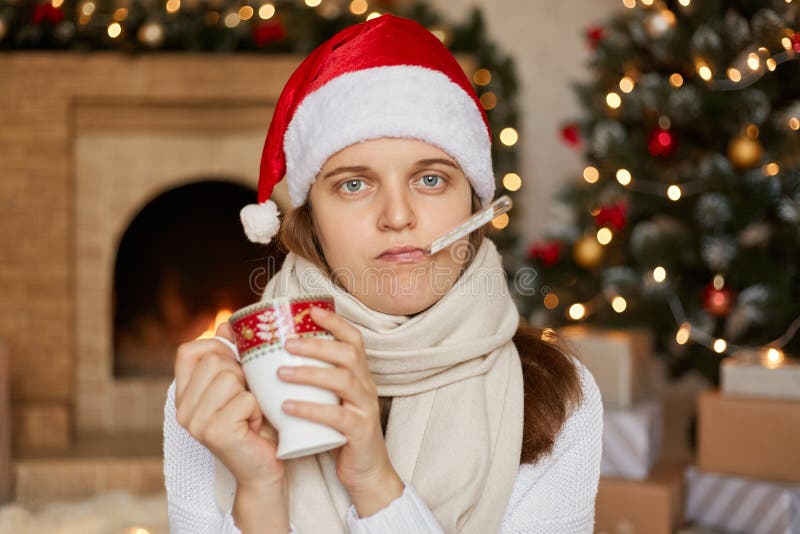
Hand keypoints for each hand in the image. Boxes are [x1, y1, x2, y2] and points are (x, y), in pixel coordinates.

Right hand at [174, 322, 285, 490]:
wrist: (265, 467)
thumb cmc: (257, 422)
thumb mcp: (243, 383)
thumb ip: (232, 355)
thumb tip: (226, 325)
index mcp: (184, 394)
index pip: (188, 351)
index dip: (216, 349)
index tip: (235, 367)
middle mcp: (182, 409)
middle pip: (215, 361)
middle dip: (242, 375)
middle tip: (247, 399)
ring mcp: (194, 422)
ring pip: (230, 377)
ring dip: (252, 393)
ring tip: (250, 414)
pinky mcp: (213, 432)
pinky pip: (245, 399)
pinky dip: (258, 410)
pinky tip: (254, 427)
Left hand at [278, 307, 403, 504]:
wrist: (365, 471)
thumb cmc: (338, 432)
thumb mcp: (328, 399)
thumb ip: (310, 379)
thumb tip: (269, 358)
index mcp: (358, 374)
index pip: (353, 339)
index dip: (335, 322)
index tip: (311, 311)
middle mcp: (366, 386)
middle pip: (348, 354)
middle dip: (317, 344)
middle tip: (286, 344)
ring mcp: (365, 408)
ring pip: (344, 380)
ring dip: (310, 373)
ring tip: (281, 374)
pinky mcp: (360, 432)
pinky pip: (338, 417)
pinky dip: (311, 409)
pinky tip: (288, 407)